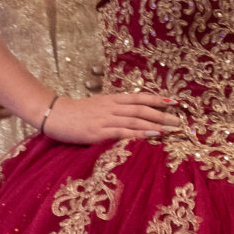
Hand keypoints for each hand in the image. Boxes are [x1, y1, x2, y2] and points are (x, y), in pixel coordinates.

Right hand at [40, 89, 178, 145]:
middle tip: (179, 121)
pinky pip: (124, 132)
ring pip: (136, 120)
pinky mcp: (99, 132)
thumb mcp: (96, 106)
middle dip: (162, 114)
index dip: (156, 99)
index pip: (138, 97)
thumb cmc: (75, 113)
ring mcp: (106, 119)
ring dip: (155, 125)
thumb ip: (112, 108)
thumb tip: (128, 113)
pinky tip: (152, 136)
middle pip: (141, 109)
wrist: (54, 115)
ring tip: (171, 129)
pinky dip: (140, 134)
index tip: (173, 101)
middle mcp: (111, 107)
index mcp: (111, 99)